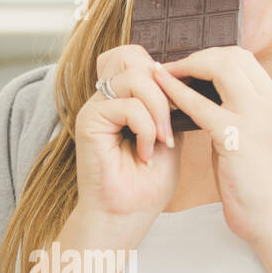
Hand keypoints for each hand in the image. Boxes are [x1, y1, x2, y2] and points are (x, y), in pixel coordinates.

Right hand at [74, 45, 180, 232]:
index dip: (166, 75)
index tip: (182, 108)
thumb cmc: (146, 184)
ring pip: (134, 75)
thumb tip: (182, 77)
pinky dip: (144, 126)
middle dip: (165, 88)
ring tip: (162, 140)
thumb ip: (170, 105)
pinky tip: (145, 152)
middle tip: (172, 126)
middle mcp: (108, 97)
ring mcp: (97, 106)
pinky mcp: (89, 119)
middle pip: (135, 57)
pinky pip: (126, 104)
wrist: (127, 216)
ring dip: (158, 108)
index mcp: (124, 97)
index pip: (140, 58)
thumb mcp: (170, 135)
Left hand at [153, 46, 271, 247]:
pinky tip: (159, 90)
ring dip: (187, 66)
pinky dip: (176, 93)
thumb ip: (237, 118)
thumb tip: (208, 102)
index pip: (245, 60)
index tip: (189, 67)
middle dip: (198, 56)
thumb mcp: (253, 143)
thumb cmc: (259, 188)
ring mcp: (257, 118)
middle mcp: (271, 104)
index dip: (213, 57)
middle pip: (233, 56)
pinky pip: (200, 105)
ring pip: (220, 67)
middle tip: (171, 68)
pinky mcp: (237, 138)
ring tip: (162, 75)